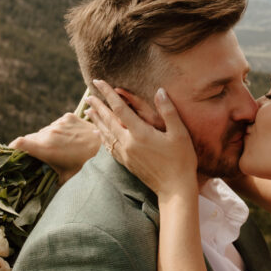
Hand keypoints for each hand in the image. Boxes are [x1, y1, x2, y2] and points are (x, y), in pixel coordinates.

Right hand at [9, 113, 99, 184]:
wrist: (106, 148)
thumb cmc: (85, 167)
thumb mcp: (65, 178)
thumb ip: (49, 180)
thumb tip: (39, 190)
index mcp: (45, 149)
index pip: (18, 143)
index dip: (12, 148)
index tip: (12, 153)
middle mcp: (49, 134)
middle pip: (32, 138)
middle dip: (34, 146)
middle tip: (43, 156)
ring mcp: (58, 123)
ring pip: (45, 131)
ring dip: (47, 138)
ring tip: (61, 148)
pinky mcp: (68, 117)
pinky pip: (56, 124)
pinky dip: (59, 131)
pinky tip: (70, 138)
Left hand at [88, 80, 197, 197]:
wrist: (175, 189)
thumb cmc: (181, 160)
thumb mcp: (179, 133)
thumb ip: (168, 111)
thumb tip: (160, 91)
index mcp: (140, 133)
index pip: (119, 109)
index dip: (108, 94)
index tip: (99, 82)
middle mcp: (128, 143)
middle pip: (108, 121)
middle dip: (98, 107)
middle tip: (88, 96)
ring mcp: (126, 155)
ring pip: (106, 134)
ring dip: (97, 121)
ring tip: (88, 112)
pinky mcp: (127, 163)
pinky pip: (110, 147)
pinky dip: (102, 137)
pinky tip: (99, 134)